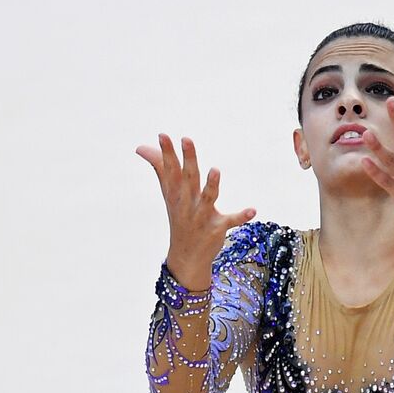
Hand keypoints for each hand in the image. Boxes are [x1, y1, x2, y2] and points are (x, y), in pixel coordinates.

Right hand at [135, 134, 255, 289]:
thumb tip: (141, 147)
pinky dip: (241, 217)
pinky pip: (231, 221)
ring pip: (207, 198)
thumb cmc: (179, 217)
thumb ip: (159, 168)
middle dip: (188, 159)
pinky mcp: (217, 228)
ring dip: (211, 185)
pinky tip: (252, 210)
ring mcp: (202, 216)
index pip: (170, 170)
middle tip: (187, 139)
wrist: (186, 257)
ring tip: (215, 170)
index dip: (167, 153)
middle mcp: (187, 204)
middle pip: (188, 179)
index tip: (163, 135)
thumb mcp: (169, 194)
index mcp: (176, 194)